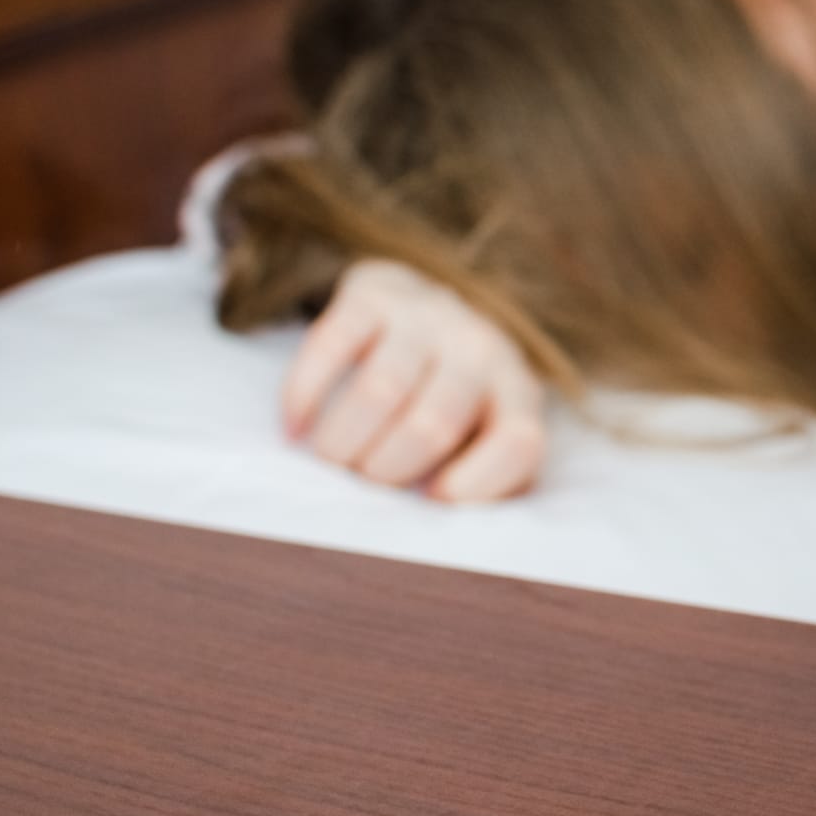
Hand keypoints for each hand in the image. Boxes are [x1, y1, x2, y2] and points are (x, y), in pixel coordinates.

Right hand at [283, 259, 547, 502]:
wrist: (423, 312)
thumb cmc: (451, 402)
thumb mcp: (482, 440)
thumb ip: (479, 482)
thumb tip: (435, 525)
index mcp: (518, 394)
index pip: (519, 443)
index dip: (477, 483)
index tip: (434, 498)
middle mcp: (482, 348)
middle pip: (434, 425)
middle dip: (385, 471)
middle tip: (366, 482)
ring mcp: (429, 314)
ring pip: (381, 390)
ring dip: (343, 441)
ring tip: (333, 460)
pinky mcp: (375, 291)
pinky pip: (331, 344)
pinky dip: (305, 395)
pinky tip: (296, 427)